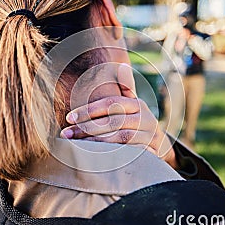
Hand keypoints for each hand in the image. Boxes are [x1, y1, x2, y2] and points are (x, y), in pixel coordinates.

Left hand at [60, 63, 176, 167]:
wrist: (158, 145)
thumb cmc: (136, 122)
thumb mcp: (132, 105)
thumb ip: (125, 88)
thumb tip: (121, 65)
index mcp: (138, 104)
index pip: (111, 103)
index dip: (88, 110)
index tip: (68, 117)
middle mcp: (146, 119)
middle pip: (113, 121)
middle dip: (87, 128)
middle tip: (66, 133)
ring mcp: (150, 137)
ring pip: (120, 138)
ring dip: (96, 142)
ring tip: (75, 146)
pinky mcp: (151, 153)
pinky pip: (128, 154)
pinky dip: (111, 156)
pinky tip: (93, 158)